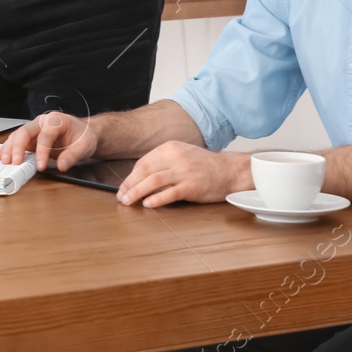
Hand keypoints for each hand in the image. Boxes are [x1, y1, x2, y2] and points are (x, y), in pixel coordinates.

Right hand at [0, 111, 97, 171]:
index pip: (45, 135)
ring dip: (9, 148)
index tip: (40, 166)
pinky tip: (1, 155)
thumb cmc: (82, 136)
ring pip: (17, 135)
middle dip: (18, 147)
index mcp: (56, 120)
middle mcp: (42, 122)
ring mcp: (34, 129)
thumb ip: (73, 155)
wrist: (82, 133)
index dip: (41, 151)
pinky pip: (16, 140)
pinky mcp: (30, 137)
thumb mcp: (84, 146)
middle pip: (25, 131)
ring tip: (5, 160)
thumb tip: (62, 165)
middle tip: (15, 162)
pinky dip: (8, 148)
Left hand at [117, 141, 249, 207]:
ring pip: (153, 181)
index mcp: (170, 148)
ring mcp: (184, 171)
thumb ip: (163, 162)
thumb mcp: (181, 155)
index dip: (130, 177)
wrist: (230, 171)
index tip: (123, 187)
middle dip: (129, 185)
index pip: (143, 162)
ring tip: (129, 201)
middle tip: (121, 197)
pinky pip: (170, 193)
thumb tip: (140, 176)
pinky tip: (148, 204)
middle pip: (144, 171)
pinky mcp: (193, 186)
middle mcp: (176, 157)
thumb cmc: (205, 166)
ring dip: (137, 192)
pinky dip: (157, 199)